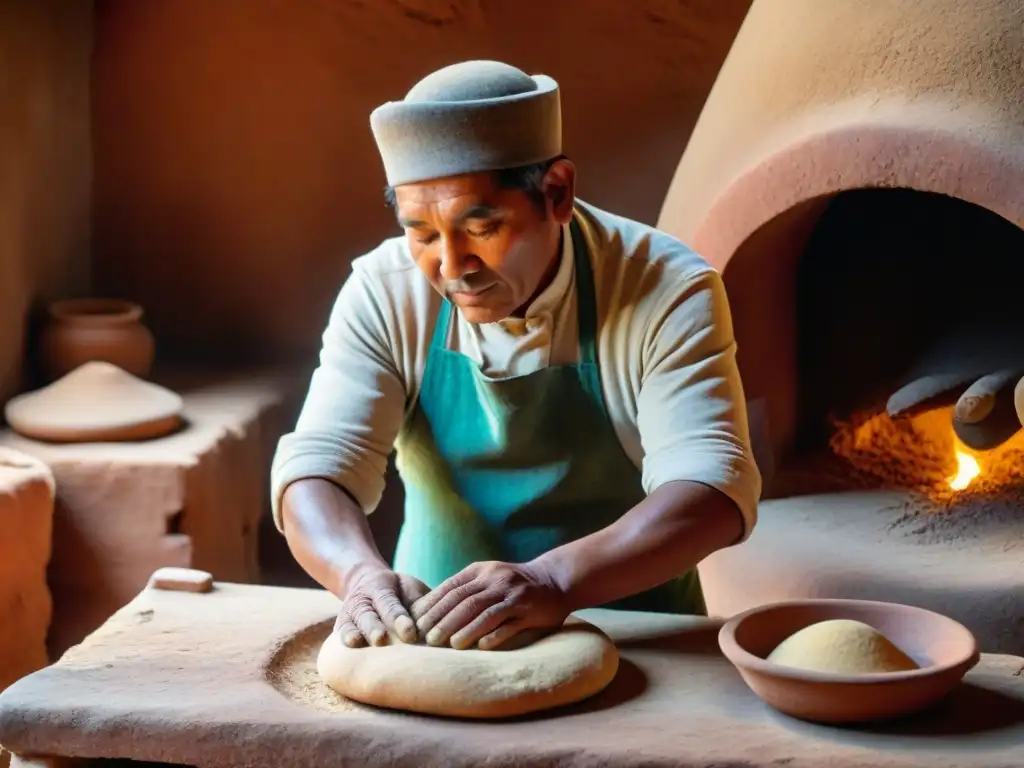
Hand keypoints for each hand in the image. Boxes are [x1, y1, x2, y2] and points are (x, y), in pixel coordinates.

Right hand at [335, 566, 429, 647]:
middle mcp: (361, 599)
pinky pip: (340, 634)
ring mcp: (348, 614)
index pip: (390, 603)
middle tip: (381, 640)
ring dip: (355, 636)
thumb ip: (420, 602)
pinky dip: (344, 642)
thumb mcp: (410, 587)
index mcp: (380, 586)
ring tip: (360, 646)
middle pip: (367, 615)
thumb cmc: (399, 591)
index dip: (399, 618)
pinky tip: (349, 651)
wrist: (366, 583)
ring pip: (350, 626)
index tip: (410, 634)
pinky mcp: (341, 627)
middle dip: (374, 628)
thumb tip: (442, 623)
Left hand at [409, 561, 569, 650]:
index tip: (417, 622)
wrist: (554, 580)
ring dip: (465, 629)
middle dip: (444, 620)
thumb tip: (429, 610)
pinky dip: (495, 634)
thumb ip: (464, 589)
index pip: (452, 587)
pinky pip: (509, 623)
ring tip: (450, 645)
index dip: (433, 605)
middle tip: (428, 638)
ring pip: (485, 612)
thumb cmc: (513, 585)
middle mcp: (496, 580)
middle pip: (465, 600)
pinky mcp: (530, 610)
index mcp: (481, 571)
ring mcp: (514, 595)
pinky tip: (482, 646)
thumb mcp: (488, 577)